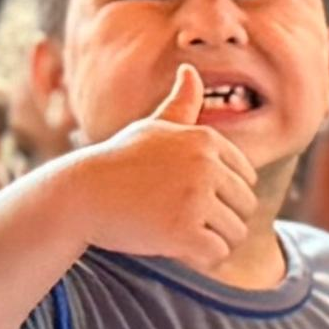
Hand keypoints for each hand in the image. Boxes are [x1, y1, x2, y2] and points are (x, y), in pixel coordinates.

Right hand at [63, 66, 259, 270]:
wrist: (82, 194)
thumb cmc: (116, 160)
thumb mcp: (152, 128)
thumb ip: (181, 105)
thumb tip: (190, 70)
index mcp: (206, 140)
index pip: (247, 179)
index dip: (222, 195)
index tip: (189, 197)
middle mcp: (206, 165)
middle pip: (245, 207)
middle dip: (221, 220)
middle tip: (184, 220)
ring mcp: (195, 198)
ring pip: (235, 233)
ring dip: (213, 241)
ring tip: (180, 234)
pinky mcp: (183, 231)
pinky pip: (217, 253)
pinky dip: (202, 258)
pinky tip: (178, 249)